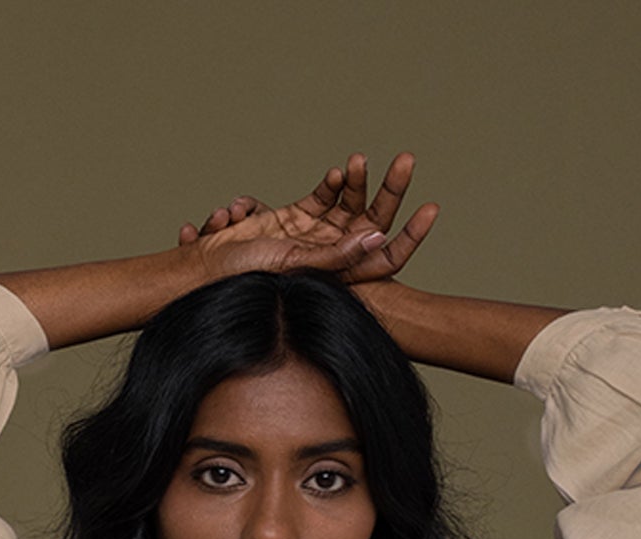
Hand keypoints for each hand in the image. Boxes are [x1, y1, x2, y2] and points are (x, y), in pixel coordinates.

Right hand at [177, 151, 438, 285]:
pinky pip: (321, 196)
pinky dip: (328, 185)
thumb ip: (338, 253)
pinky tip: (337, 174)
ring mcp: (316, 236)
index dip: (411, 236)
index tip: (433, 209)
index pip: (385, 257)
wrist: (207, 268)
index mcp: (340, 275)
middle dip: (391, 191)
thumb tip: (378, 236)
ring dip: (354, 181)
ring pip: (348, 203)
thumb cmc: (246, 276)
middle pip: (373, 219)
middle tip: (408, 161)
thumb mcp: (297, 261)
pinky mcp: (297, 217)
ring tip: (359, 162)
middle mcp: (331, 256)